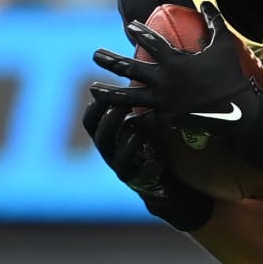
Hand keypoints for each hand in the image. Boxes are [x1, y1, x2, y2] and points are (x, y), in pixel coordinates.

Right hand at [82, 92, 213, 230]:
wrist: (171, 187)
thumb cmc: (159, 151)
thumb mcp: (149, 128)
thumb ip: (143, 109)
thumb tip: (148, 77)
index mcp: (111, 138)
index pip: (92, 120)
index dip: (94, 105)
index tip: (100, 88)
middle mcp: (110, 152)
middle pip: (96, 132)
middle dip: (105, 114)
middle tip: (117, 99)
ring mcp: (120, 166)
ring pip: (107, 148)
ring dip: (116, 129)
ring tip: (128, 117)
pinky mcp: (135, 179)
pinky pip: (128, 165)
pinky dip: (133, 149)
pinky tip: (142, 138)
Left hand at [89, 2, 262, 168]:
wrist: (235, 110)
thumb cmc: (230, 75)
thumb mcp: (224, 44)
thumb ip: (214, 22)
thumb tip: (206, 4)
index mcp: (174, 61)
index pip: (150, 42)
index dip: (139, 32)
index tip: (130, 26)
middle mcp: (162, 81)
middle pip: (129, 69)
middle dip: (110, 61)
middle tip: (96, 55)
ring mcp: (162, 101)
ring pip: (128, 97)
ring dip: (109, 93)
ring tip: (93, 89)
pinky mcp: (166, 117)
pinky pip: (143, 118)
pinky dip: (131, 119)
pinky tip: (119, 119)